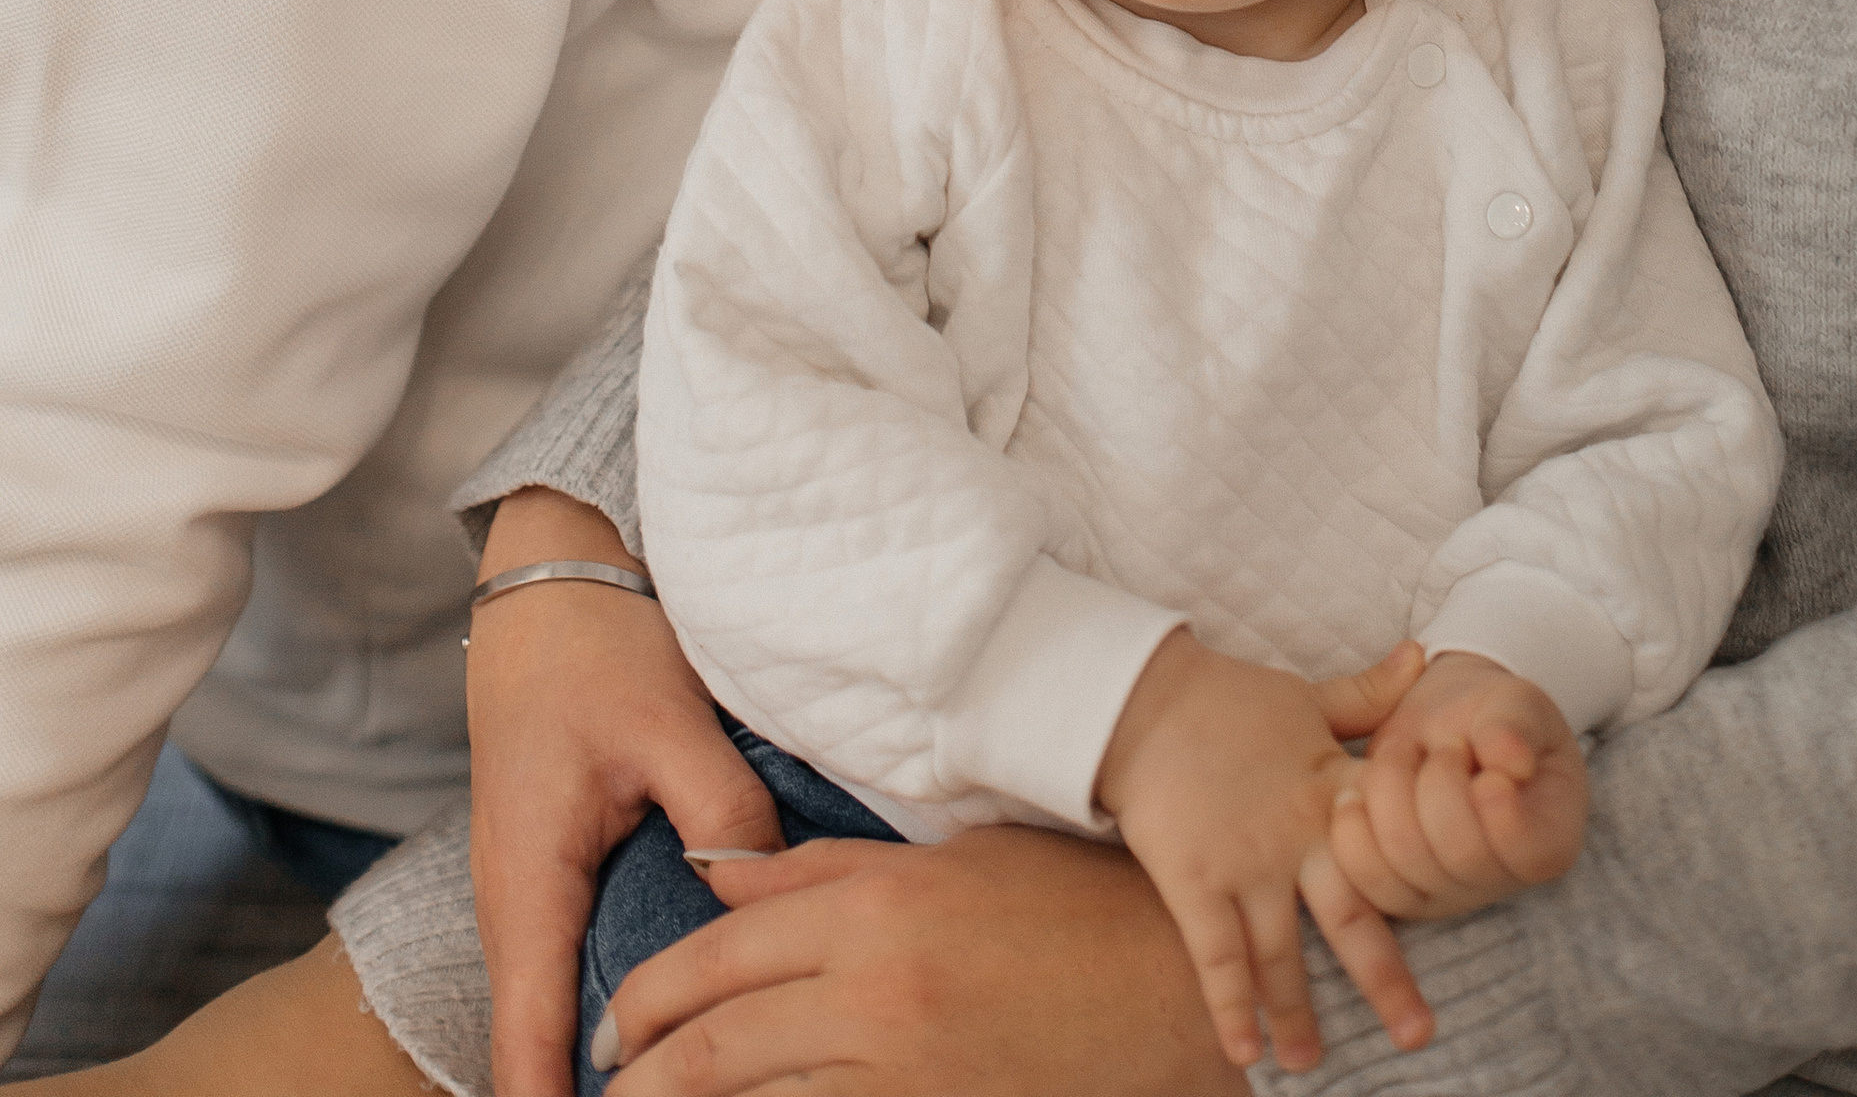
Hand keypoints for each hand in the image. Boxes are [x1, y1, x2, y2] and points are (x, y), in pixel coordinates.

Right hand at [466, 488, 780, 1096]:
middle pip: (540, 1041)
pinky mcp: (556, 868)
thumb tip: (762, 894)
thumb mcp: (666, 721)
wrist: (548, 576)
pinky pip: (573, 960)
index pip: (528, 1042)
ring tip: (686, 1078)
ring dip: (609, 1049)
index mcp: (527, 882)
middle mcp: (515, 903)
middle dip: (598, 1089)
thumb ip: (720, 812)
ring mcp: (531, 889)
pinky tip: (670, 1022)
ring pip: (559, 1002)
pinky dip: (612, 997)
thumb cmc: (593, 643)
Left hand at [594, 821, 1232, 1096]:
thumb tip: (722, 874)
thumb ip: (825, 872)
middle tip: (605, 1089)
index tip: (610, 1026)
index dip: (646, 996)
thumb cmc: (1067, 904)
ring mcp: (902, 1072)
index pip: (719, 953)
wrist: (1172, 987)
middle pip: (715, 1044)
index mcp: (874, 908)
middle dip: (640, 1075)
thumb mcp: (946, 862)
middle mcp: (873, 993)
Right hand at [1096, 628, 1431, 1069]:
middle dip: (1385, 980)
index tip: (1456, 920)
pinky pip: (1217, 956)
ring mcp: (1247, 864)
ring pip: (1282, 954)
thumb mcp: (1308, 696)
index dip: (1424, 888)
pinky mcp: (1195, 881)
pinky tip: (1245, 1052)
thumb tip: (1426, 655)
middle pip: (1351, 920)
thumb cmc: (1231, 699)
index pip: (1390, 850)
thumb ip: (1368, 694)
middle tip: (1417, 1034)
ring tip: (1310, 1063)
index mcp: (1331, 792)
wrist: (1148, 699)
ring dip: (1297, 1012)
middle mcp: (1298, 838)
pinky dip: (1231, 1005)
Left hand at [1323, 650, 1585, 925]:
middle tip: (1445, 745)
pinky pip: (1361, 877)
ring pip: (1402, 862)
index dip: (1496, 805)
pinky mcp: (1395, 894)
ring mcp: (1444, 895)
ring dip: (1390, 789)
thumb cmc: (1493, 717)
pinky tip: (1358, 789)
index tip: (1480, 760)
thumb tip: (1512, 762)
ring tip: (1405, 754)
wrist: (1447, 723)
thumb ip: (1516, 726)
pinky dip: (1352, 825)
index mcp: (1547, 840)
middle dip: (1438, 779)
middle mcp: (1497, 881)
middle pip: (1458, 852)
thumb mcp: (1517, 704)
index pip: (1526, 849)